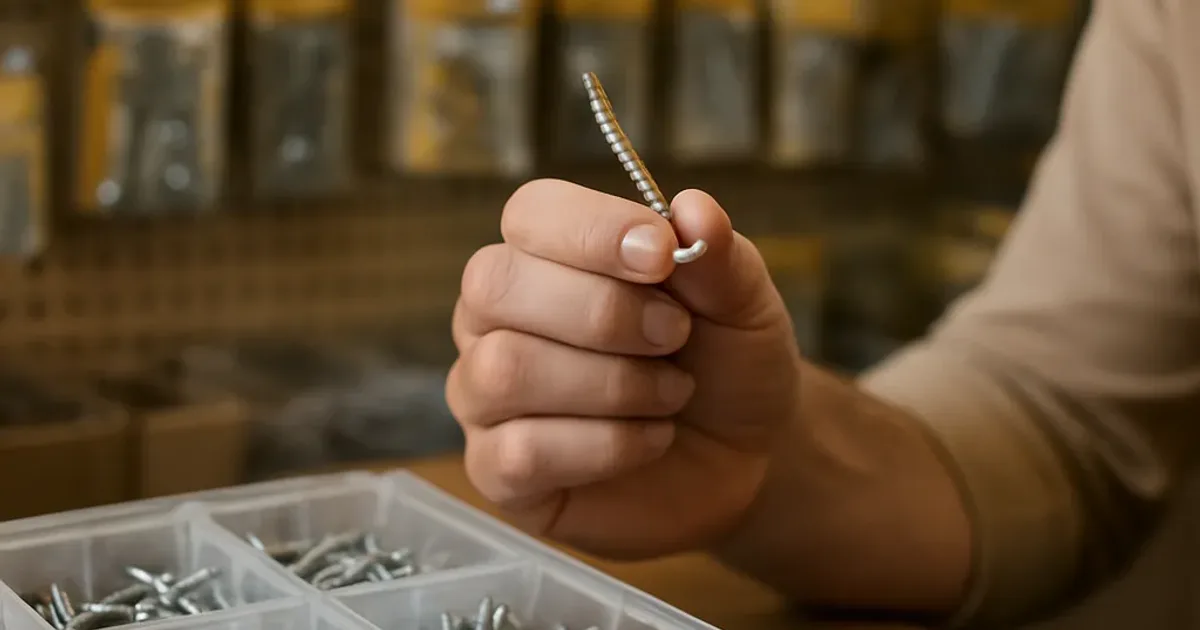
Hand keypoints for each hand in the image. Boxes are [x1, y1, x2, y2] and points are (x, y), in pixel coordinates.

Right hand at [446, 179, 800, 558]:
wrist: (740, 457)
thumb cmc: (724, 364)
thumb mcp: (742, 304)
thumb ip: (719, 256)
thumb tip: (696, 208)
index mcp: (545, 254)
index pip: (529, 215)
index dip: (591, 230)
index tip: (662, 255)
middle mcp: (497, 317)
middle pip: (495, 286)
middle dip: (600, 312)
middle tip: (674, 334)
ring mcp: (486, 394)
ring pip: (505, 370)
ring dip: (612, 383)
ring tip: (672, 392)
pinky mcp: (496, 470)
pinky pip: (520, 452)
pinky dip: (607, 446)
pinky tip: (651, 440)